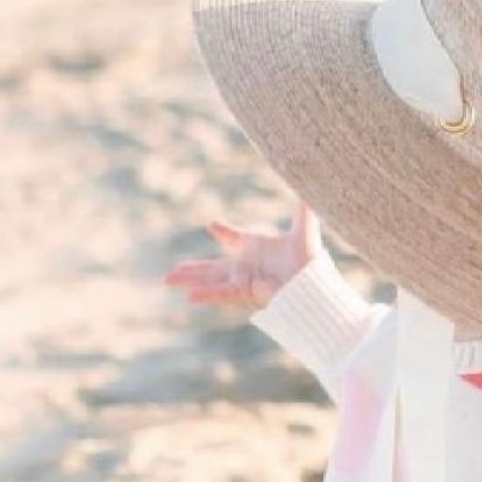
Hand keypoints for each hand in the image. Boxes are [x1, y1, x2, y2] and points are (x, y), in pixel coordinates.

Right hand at [163, 203, 319, 308]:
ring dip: (188, 280)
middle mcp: (247, 266)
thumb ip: (304, 211)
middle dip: (192, 269)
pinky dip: (206, 294)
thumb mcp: (304, 231)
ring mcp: (244, 280)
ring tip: (166, 280)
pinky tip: (187, 296)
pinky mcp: (246, 292)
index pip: (235, 238)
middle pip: (213, 267)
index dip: (224, 232)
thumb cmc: (310, 262)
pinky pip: (222, 292)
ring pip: (210, 279)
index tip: (212, 225)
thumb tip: (311, 185)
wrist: (316, 287)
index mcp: (258, 248)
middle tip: (172, 271)